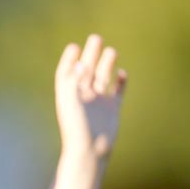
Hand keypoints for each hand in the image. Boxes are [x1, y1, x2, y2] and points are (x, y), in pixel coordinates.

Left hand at [55, 34, 126, 160]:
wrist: (90, 151)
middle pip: (86, 72)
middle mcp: (83, 98)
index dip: (69, 60)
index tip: (74, 47)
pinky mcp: (112, 110)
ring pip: (103, 78)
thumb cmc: (78, 128)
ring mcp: (98, 103)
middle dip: (90, 56)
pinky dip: (120, 82)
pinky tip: (122, 73)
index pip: (67, 74)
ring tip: (111, 50)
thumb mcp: (73, 103)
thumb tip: (80, 64)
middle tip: (96, 37)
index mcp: (69, 96)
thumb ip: (74, 82)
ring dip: (106, 64)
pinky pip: (117, 92)